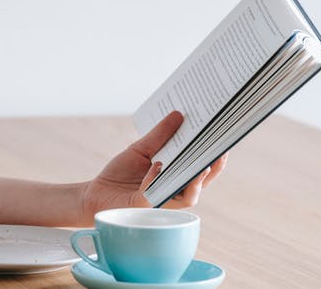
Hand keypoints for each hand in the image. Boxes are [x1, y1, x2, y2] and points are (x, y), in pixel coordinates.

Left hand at [79, 111, 227, 222]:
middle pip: (202, 183)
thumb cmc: (121, 173)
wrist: (97, 192)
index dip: (216, 159)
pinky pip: (156, 194)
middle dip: (211, 168)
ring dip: (193, 179)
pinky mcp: (145, 206)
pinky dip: (156, 179)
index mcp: (177, 177)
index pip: (202, 169)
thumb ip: (160, 135)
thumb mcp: (140, 149)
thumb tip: (179, 114)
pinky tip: (157, 166)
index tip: (224, 142)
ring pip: (188, 196)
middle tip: (218, 151)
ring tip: (198, 164)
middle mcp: (175, 191)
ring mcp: (162, 201)